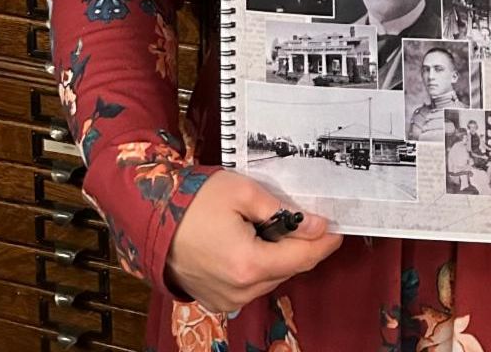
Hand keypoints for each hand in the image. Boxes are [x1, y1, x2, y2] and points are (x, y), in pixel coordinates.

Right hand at [166, 170, 341, 313]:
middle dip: (303, 245)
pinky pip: (253, 283)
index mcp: (249, 265)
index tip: (339, 226)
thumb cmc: (195, 201)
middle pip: (289, 269)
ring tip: (274, 225)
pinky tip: (255, 241)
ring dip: (281, 255)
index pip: (303, 257)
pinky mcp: (217, 299)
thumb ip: (282, 211)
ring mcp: (227, 299)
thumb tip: (315, 224)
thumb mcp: (244, 192)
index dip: (325, 242)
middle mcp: (240, 290)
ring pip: (272, 278)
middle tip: (309, 218)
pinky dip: (261, 264)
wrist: (151, 218)